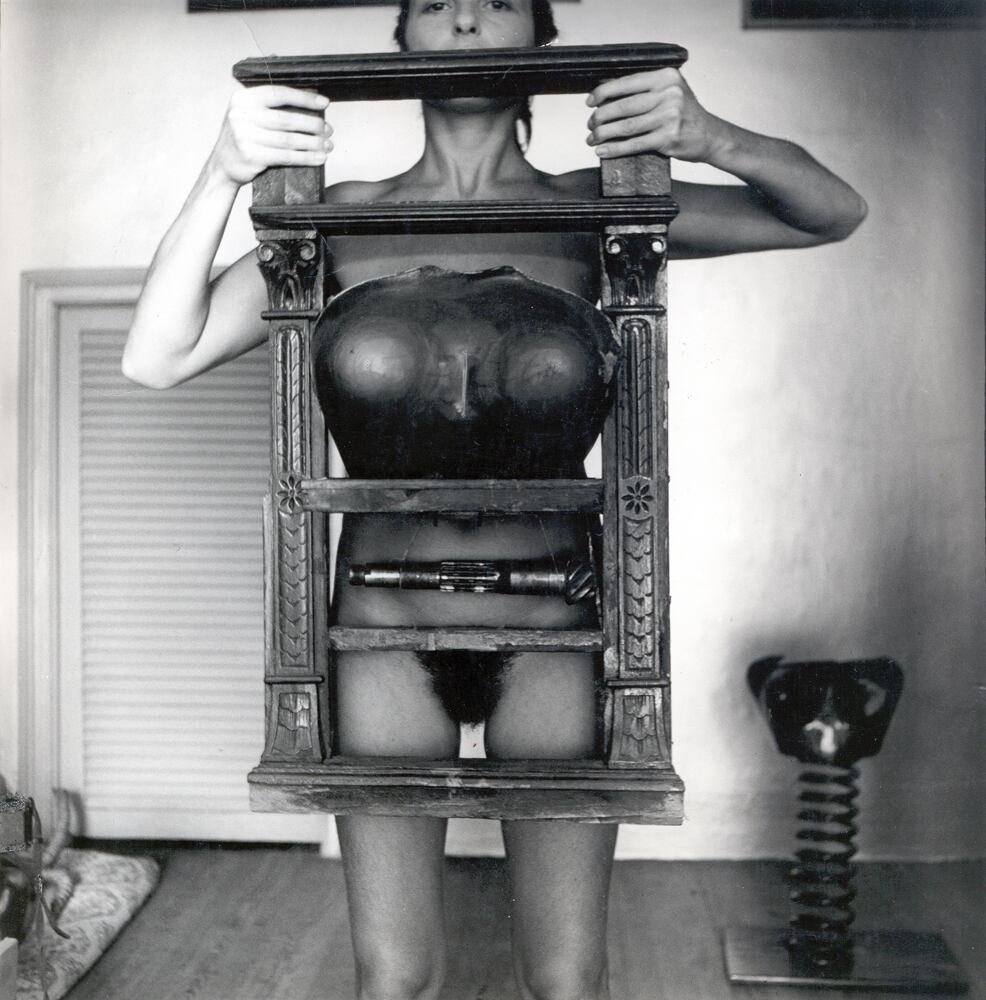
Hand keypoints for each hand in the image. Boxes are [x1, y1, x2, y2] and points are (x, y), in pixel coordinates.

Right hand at [207, 85, 332, 187]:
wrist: (223, 165)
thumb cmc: (243, 138)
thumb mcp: (248, 114)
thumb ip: (269, 106)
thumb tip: (306, 100)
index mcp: (243, 99)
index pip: (278, 94)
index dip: (303, 98)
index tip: (324, 103)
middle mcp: (241, 115)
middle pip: (286, 119)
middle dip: (312, 124)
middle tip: (328, 129)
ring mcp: (244, 136)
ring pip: (288, 139)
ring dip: (312, 143)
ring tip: (327, 145)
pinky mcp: (251, 156)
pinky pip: (285, 157)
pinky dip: (305, 157)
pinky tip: (318, 158)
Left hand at [585, 68, 725, 162]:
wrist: (710, 135)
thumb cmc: (685, 114)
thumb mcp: (669, 92)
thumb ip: (645, 90)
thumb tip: (607, 92)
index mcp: (666, 77)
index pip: (627, 82)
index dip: (604, 92)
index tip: (590, 102)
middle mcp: (669, 94)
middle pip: (624, 106)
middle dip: (601, 117)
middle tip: (590, 124)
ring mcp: (669, 116)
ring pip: (627, 126)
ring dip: (604, 134)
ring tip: (592, 139)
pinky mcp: (668, 138)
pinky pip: (634, 144)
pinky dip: (615, 148)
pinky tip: (603, 151)